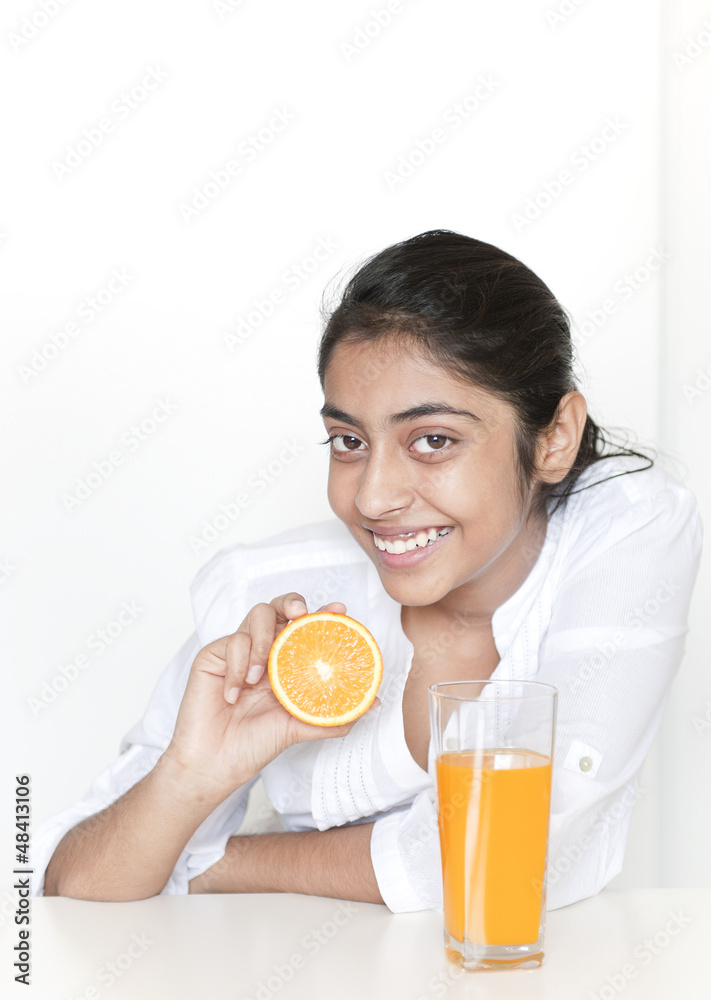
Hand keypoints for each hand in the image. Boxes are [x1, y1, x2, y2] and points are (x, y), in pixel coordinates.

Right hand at [164, 594, 372, 800]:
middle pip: (279, 608)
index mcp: (285, 663)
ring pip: (257, 615)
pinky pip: (232, 642)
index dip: (322, 614)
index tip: (339, 609)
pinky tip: (234, 694)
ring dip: (263, 641)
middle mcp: (264, 652)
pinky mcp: (213, 655)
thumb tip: (374, 703)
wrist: (214, 764)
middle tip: (300, 614)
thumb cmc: (252, 745)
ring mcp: (239, 651)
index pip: (305, 629)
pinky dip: (237, 667)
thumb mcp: (298, 728)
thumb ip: (333, 715)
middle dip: (292, 603)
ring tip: (260, 677)